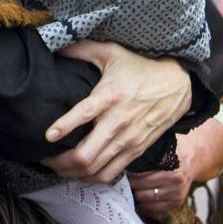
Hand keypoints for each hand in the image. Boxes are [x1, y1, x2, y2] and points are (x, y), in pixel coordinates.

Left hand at [41, 41, 191, 183]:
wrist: (177, 85)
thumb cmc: (140, 67)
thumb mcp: (112, 52)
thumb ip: (83, 49)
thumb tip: (57, 45)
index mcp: (110, 95)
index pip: (84, 113)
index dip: (64, 126)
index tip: (47, 136)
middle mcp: (118, 122)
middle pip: (86, 154)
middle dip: (61, 162)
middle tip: (45, 159)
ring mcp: (127, 140)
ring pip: (96, 169)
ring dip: (72, 173)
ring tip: (58, 168)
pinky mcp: (136, 151)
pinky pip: (111, 174)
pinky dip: (92, 178)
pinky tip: (80, 173)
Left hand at [129, 119, 222, 214]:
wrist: (194, 157)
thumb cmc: (174, 148)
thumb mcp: (162, 146)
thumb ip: (147, 152)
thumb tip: (124, 156)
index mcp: (169, 163)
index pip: (140, 174)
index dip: (128, 173)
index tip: (121, 171)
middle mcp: (174, 180)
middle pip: (140, 187)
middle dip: (129, 184)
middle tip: (121, 180)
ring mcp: (176, 193)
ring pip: (145, 199)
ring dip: (135, 194)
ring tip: (129, 187)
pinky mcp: (177, 202)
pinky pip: (154, 208)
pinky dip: (144, 204)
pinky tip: (140, 197)